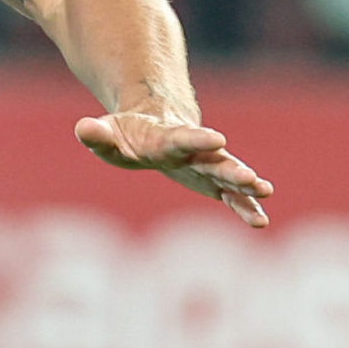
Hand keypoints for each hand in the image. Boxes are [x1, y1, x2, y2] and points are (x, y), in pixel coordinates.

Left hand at [75, 111, 271, 227]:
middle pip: (214, 159)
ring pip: (229, 176)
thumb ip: (96, 135)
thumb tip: (83, 128)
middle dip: (232, 169)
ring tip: (266, 193)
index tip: (219, 138)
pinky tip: (260, 221)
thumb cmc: (128, 134)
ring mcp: (205, 166)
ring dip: (246, 186)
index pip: (183, 138)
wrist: (154, 126)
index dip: (199, 138)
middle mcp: (193, 151)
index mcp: (166, 138)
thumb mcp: (108, 134)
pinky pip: (231, 196)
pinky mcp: (211, 183)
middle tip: (252, 178)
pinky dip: (244, 207)